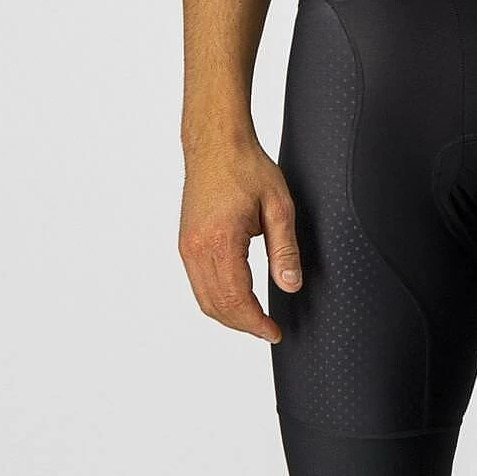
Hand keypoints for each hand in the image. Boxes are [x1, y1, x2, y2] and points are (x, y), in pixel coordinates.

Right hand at [178, 132, 302, 342]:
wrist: (216, 143)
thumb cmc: (247, 167)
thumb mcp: (279, 206)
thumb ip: (285, 249)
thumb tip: (290, 286)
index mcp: (220, 241)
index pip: (236, 299)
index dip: (256, 322)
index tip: (275, 332)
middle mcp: (196, 249)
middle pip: (217, 306)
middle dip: (244, 324)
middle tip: (269, 329)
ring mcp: (187, 247)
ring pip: (204, 299)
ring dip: (229, 315)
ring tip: (256, 319)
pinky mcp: (185, 243)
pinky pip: (198, 284)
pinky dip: (216, 299)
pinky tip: (237, 298)